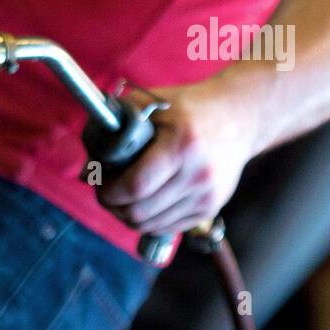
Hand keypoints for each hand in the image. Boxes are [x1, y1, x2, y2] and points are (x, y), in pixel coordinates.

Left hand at [92, 78, 259, 235]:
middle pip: (141, 211)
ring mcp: (206, 196)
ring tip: (120, 198)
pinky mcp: (210, 209)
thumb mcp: (154, 102)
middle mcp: (197, 175)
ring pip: (152, 224)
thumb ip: (119, 121)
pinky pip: (168, 227)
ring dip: (128, 216)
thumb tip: (90, 156)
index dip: (109, 191)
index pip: (136, 185)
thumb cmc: (190, 108)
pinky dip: (148, 220)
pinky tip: (141, 203)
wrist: (239, 119)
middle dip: (114, 205)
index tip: (98, 182)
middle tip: (104, 191)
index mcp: (181, 146)